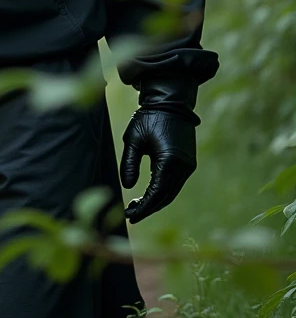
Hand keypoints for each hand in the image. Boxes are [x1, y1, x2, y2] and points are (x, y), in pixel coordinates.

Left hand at [120, 109, 195, 223]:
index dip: (143, 207)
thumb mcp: (133, 139)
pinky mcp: (188, 162)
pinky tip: (149, 193)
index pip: (157, 194)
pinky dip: (162, 191)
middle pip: (166, 197)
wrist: (170, 102)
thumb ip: (129, 164)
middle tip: (131, 215)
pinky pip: (175, 183)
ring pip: (172, 192)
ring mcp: (188, 165)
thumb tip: (128, 188)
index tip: (129, 215)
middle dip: (149, 208)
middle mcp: (183, 167)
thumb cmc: (149, 117)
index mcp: (170, 161)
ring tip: (136, 206)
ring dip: (156, 201)